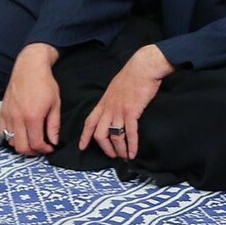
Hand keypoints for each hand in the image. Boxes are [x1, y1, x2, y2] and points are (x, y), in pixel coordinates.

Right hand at [0, 44, 60, 154]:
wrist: (29, 67)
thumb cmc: (45, 84)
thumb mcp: (55, 104)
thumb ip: (54, 125)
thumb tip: (54, 141)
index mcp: (33, 117)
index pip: (36, 144)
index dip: (45, 149)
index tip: (50, 147)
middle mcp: (17, 118)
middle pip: (21, 147)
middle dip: (33, 151)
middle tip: (41, 147)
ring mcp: (8, 115)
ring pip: (11, 141)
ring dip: (22, 144)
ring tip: (32, 140)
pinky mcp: (2, 111)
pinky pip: (3, 132)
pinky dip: (11, 137)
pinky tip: (21, 133)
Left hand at [81, 44, 171, 159]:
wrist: (143, 67)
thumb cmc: (132, 75)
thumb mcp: (115, 88)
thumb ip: (112, 99)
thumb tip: (114, 108)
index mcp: (103, 102)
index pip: (89, 122)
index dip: (85, 136)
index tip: (82, 147)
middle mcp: (108, 108)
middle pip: (100, 134)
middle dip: (105, 148)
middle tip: (112, 156)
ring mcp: (119, 111)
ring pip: (114, 136)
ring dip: (119, 150)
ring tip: (124, 157)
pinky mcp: (132, 111)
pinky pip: (130, 133)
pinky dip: (132, 145)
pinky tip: (133, 153)